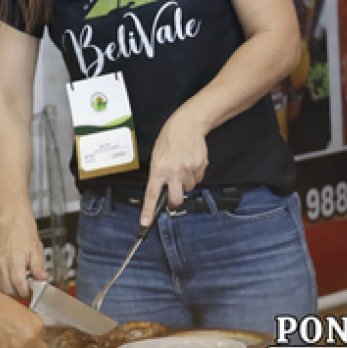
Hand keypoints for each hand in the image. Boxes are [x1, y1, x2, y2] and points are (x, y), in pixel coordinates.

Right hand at [0, 220, 47, 297]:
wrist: (13, 228)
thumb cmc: (25, 238)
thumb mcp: (36, 252)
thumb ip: (38, 267)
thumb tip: (43, 278)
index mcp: (14, 258)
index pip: (18, 283)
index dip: (26, 292)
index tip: (33, 292)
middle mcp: (2, 262)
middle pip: (8, 289)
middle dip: (20, 294)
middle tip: (28, 291)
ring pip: (1, 289)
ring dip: (12, 292)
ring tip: (21, 285)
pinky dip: (5, 286)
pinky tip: (12, 281)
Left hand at [141, 108, 208, 225]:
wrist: (188, 125)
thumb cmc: (169, 138)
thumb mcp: (156, 155)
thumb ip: (158, 172)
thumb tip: (162, 188)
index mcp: (158, 169)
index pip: (152, 194)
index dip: (148, 210)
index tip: (145, 222)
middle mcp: (174, 172)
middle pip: (175, 199)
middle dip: (174, 201)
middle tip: (172, 196)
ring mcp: (188, 170)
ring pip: (188, 188)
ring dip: (185, 183)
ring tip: (182, 168)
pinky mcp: (200, 167)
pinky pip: (197, 179)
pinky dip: (194, 175)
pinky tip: (190, 163)